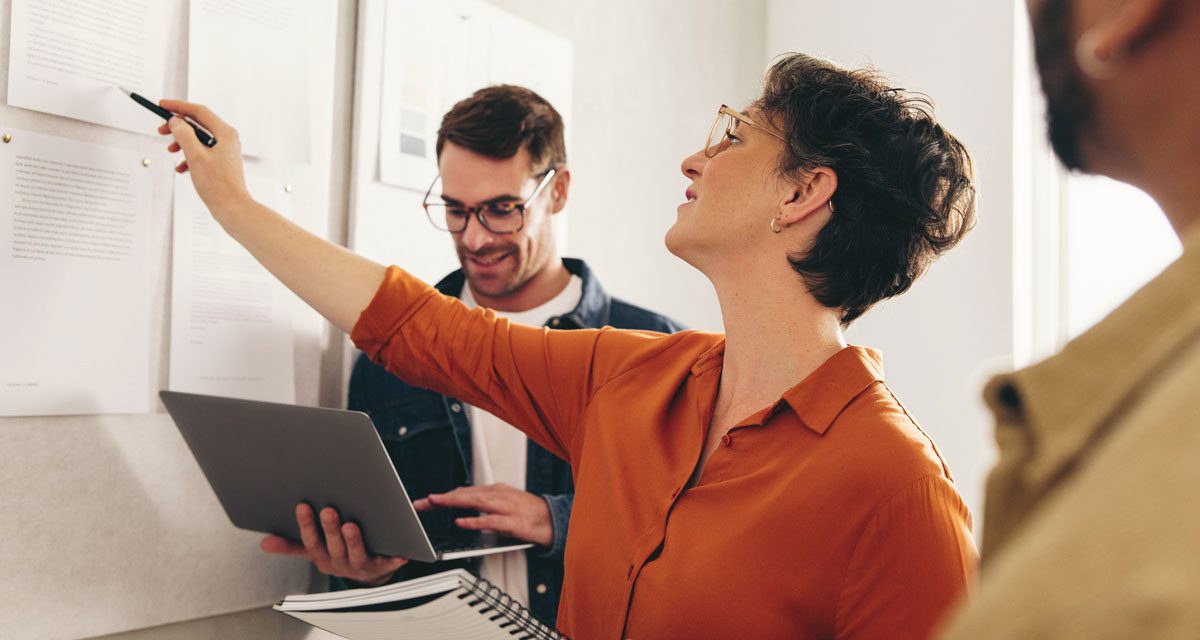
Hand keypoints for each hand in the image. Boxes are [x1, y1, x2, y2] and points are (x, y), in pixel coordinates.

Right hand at [156, 99, 252, 215]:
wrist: (233, 209)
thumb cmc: (218, 185)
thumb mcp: (195, 156)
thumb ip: (184, 135)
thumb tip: (176, 121)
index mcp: (225, 133)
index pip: (199, 112)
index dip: (178, 106)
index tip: (161, 105)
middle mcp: (227, 139)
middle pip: (198, 124)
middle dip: (178, 127)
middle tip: (161, 131)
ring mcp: (225, 151)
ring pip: (198, 139)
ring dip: (181, 143)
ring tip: (170, 151)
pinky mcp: (221, 163)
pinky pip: (201, 153)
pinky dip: (189, 157)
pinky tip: (181, 168)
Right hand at [260, 503, 407, 586]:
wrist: (368, 574)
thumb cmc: (339, 553)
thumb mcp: (314, 550)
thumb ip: (291, 546)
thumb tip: (264, 543)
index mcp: (322, 557)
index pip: (311, 542)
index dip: (306, 526)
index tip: (303, 506)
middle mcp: (339, 563)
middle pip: (333, 547)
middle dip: (329, 529)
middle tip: (328, 510)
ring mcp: (360, 566)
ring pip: (356, 554)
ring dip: (353, 541)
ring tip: (351, 526)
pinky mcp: (381, 567)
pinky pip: (387, 564)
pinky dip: (392, 559)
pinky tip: (398, 551)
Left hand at [413, 483, 552, 546]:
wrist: (554, 520)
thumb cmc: (528, 513)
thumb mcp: (504, 505)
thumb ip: (484, 506)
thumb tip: (463, 510)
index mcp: (495, 491)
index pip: (464, 491)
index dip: (444, 496)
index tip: (427, 501)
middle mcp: (498, 495)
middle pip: (465, 494)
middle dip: (442, 498)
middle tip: (423, 503)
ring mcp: (506, 507)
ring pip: (475, 501)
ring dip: (453, 501)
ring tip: (436, 503)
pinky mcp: (513, 522)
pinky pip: (490, 520)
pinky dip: (475, 520)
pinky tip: (462, 522)